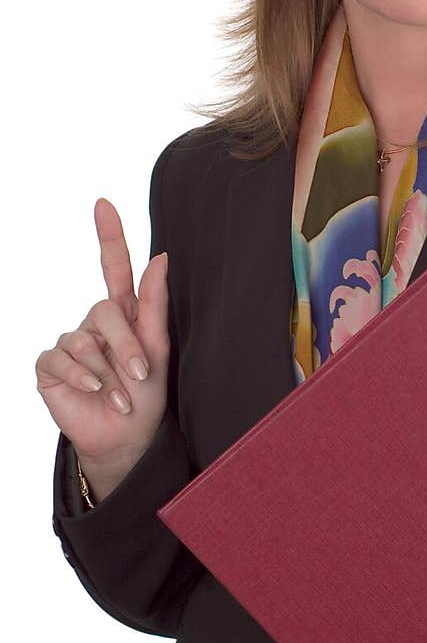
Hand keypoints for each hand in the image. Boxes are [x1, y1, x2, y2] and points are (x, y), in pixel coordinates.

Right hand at [36, 196, 169, 489]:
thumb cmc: (146, 396)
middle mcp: (95, 324)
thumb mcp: (158, 352)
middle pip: (104, 309)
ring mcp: (70, 343)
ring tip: (120, 395)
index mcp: (124, 314)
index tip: (104, 204)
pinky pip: (60, 357)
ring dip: (107, 371)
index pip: (114, 267)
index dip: (110, 236)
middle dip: (126, 344)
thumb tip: (160, 258)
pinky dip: (81, 375)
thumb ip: (155, 306)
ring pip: (83, 338)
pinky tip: (94, 391)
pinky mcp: (51, 366)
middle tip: (141, 375)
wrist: (126, 437)